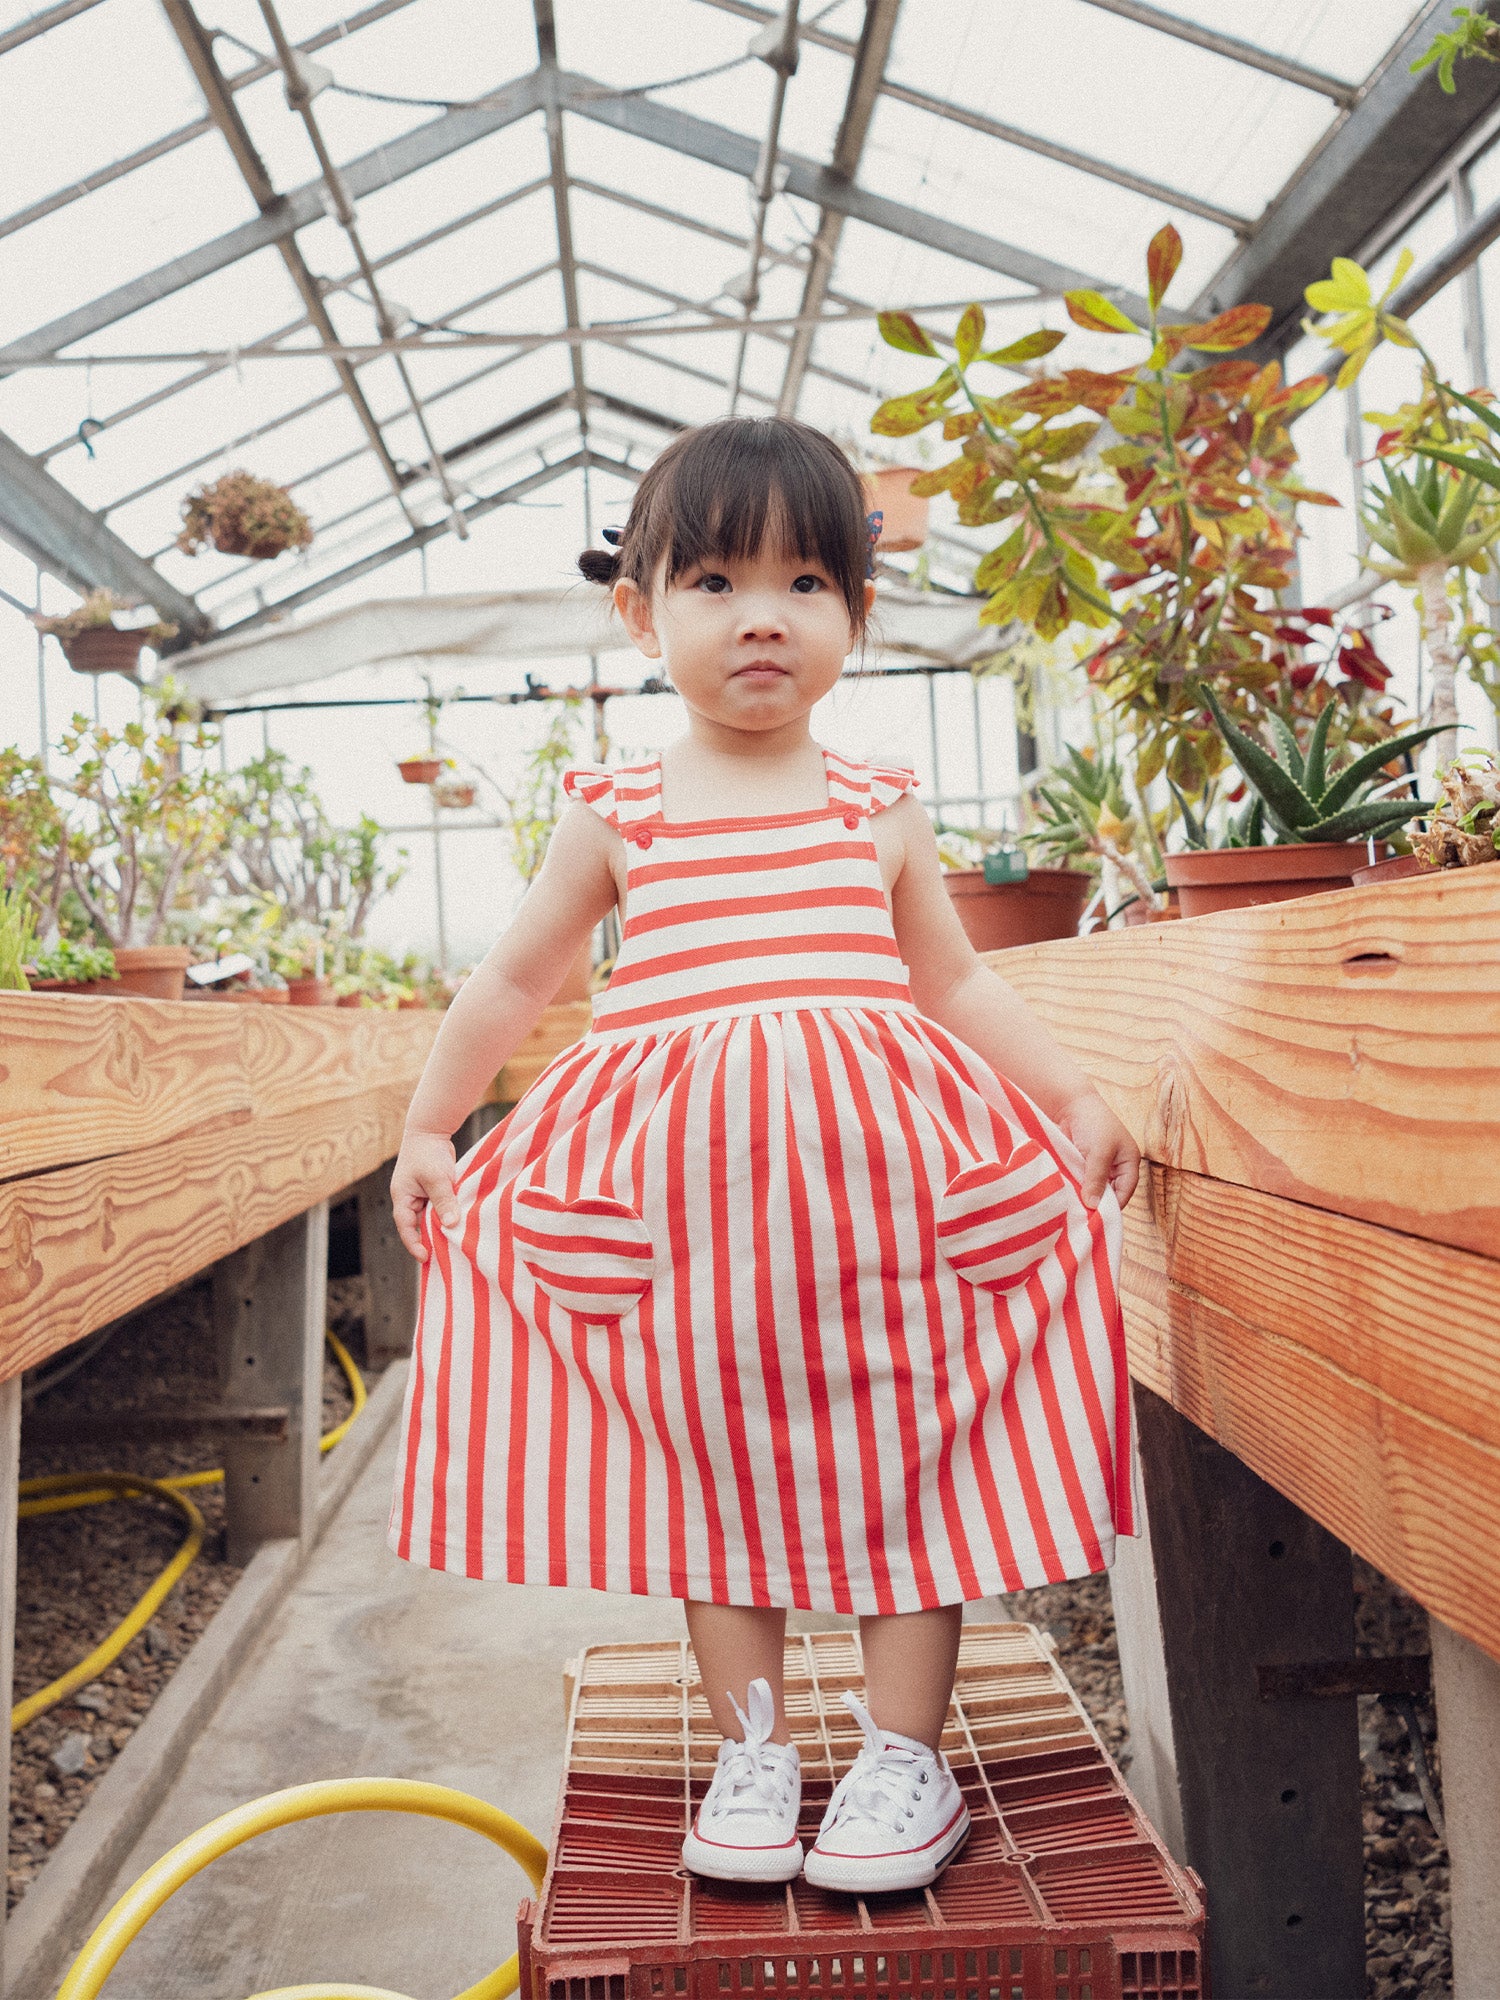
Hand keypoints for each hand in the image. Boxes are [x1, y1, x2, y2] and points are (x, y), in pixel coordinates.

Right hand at [391, 1128, 458, 1259]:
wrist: (431, 1131)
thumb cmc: (428, 1152)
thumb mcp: (436, 1177)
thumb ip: (443, 1200)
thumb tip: (451, 1224)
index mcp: (402, 1197)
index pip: (405, 1226)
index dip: (414, 1244)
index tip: (425, 1257)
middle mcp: (410, 1200)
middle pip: (418, 1226)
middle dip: (428, 1240)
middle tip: (444, 1257)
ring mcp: (421, 1196)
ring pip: (430, 1218)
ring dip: (440, 1228)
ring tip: (453, 1244)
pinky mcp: (434, 1192)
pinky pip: (439, 1209)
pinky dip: (447, 1216)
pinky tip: (459, 1225)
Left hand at [1058, 1092, 1139, 1209]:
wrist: (1070, 1105)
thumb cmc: (1093, 1123)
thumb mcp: (1099, 1152)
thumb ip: (1096, 1179)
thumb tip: (1093, 1205)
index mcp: (1128, 1162)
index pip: (1125, 1190)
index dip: (1114, 1204)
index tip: (1099, 1218)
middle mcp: (1114, 1166)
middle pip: (1109, 1193)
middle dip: (1098, 1203)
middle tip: (1084, 1217)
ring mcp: (1097, 1167)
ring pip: (1093, 1189)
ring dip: (1084, 1197)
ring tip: (1073, 1210)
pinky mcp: (1080, 1166)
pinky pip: (1080, 1183)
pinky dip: (1075, 1189)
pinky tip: (1066, 1198)